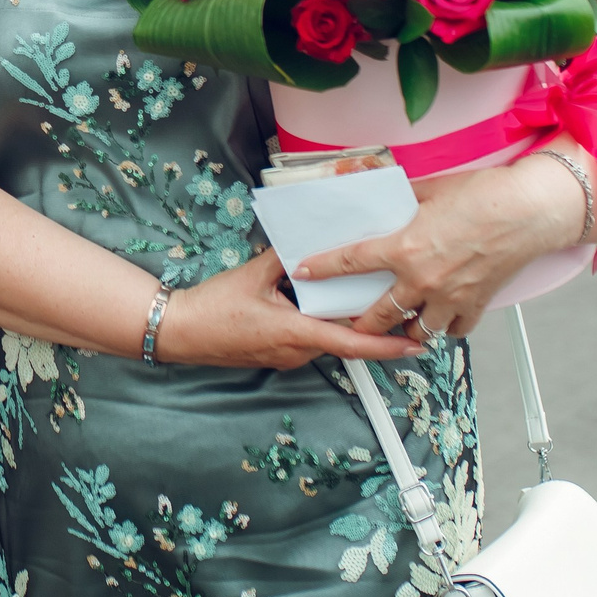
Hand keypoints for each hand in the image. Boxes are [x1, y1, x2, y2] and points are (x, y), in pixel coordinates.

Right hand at [156, 247, 420, 368]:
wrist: (180, 332)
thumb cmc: (213, 307)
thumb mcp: (253, 274)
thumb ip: (285, 256)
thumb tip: (308, 239)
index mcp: (295, 333)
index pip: (352, 343)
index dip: (387, 346)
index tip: (416, 345)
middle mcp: (296, 351)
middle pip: (345, 341)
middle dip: (372, 328)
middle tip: (397, 308)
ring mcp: (286, 357)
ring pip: (328, 341)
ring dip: (345, 326)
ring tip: (363, 302)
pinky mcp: (277, 355)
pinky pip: (310, 341)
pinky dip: (323, 326)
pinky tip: (320, 307)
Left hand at [293, 153, 588, 341]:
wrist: (529, 210)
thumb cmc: (484, 194)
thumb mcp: (430, 190)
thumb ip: (401, 202)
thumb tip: (383, 202)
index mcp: (405, 247)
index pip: (351, 262)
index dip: (322, 268)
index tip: (305, 272)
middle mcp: (422, 279)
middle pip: (378, 315)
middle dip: (360, 322)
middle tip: (352, 320)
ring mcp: (450, 297)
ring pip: (415, 331)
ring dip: (403, 330)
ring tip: (397, 325)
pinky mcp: (476, 305)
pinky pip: (453, 330)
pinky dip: (444, 327)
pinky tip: (439, 318)